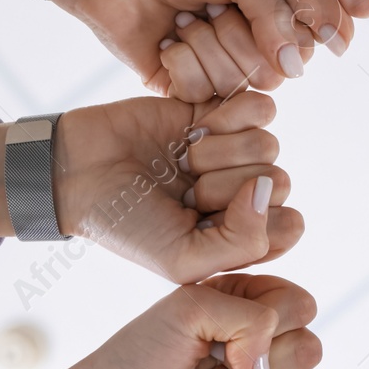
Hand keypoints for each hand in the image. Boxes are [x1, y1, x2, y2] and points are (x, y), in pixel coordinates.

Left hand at [44, 0, 304, 102]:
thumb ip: (273, 12)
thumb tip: (295, 64)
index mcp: (265, 16)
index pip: (296, 51)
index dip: (278, 35)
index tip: (247, 4)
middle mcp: (242, 47)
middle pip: (267, 75)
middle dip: (235, 37)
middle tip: (208, 8)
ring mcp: (210, 68)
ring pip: (232, 85)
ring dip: (204, 46)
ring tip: (182, 19)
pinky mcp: (176, 84)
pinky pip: (197, 93)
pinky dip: (180, 62)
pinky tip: (165, 40)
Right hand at [56, 92, 301, 282]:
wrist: (79, 173)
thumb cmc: (128, 226)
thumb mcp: (182, 260)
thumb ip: (241, 244)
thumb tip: (267, 190)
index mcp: (243, 235)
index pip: (289, 226)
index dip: (253, 223)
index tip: (205, 223)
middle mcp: (244, 193)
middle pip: (279, 181)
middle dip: (226, 187)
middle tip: (185, 190)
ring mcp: (234, 152)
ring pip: (269, 145)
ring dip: (220, 152)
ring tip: (182, 161)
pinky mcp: (222, 113)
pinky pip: (262, 108)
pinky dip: (231, 117)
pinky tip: (195, 128)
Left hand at [71, 273, 319, 368]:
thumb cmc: (138, 358)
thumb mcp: (188, 308)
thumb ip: (249, 316)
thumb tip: (268, 366)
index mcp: (248, 304)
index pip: (301, 305)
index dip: (272, 321)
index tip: (223, 330)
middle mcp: (261, 343)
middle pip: (310, 349)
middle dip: (260, 363)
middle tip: (212, 365)